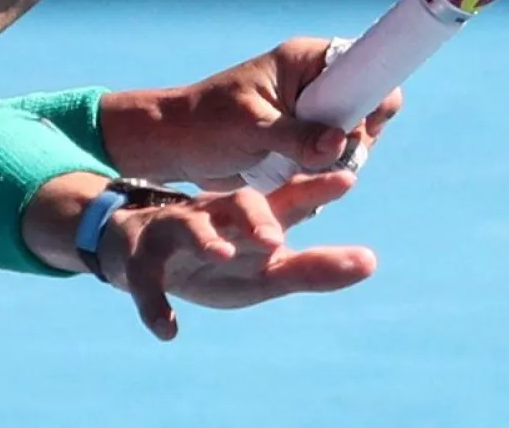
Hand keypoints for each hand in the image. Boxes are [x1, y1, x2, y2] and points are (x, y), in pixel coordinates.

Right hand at [99, 171, 373, 339]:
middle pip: (240, 204)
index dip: (316, 188)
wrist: (137, 249)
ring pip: (189, 227)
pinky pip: (146, 281)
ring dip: (205, 239)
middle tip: (275, 238)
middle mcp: (218, 215)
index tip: (349, 178)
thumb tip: (371, 262)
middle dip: (258, 217)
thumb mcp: (266, 268)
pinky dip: (155, 306)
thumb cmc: (218, 258)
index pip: (289, 198)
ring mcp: (176, 233)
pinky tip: (169, 332)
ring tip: (221, 254)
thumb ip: (314, 268)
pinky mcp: (142, 262)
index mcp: (251, 217)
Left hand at [147, 37, 403, 189]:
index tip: (360, 127)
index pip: (363, 65)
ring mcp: (312, 114)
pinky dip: (326, 171)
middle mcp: (314, 84)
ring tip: (303, 169)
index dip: (373, 93)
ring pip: (354, 136)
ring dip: (339, 159)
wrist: (175, 147)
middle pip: (367, 106)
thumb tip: (341, 143)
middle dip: (356, 136)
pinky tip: (299, 179)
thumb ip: (296, 136)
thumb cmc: (205, 124)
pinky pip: (335, 157)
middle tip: (325, 157)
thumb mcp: (250, 128)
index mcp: (305, 61)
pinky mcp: (305, 141)